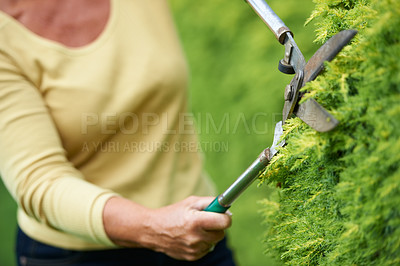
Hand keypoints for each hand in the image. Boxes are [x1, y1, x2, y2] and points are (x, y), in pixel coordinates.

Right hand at [103, 196, 231, 260]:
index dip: (226, 217)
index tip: (223, 214)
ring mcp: (194, 249)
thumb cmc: (174, 213)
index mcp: (196, 221)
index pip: (224, 222)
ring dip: (209, 235)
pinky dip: (202, 243)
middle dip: (217, 226)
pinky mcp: (192, 257)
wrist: (153, 230)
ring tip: (195, 228)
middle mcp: (196, 237)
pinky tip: (191, 236)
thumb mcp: (191, 202)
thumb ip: (210, 203)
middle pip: (221, 233)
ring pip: (214, 242)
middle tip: (208, 220)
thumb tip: (227, 210)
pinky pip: (206, 249)